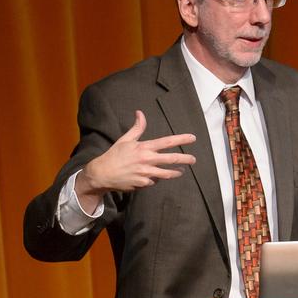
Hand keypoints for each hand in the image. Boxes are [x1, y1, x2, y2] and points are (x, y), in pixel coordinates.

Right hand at [76, 111, 196, 209]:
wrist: (103, 174)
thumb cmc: (115, 155)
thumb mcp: (125, 139)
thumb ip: (137, 128)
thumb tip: (140, 113)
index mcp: (144, 147)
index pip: (167, 142)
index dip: (181, 139)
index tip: (192, 138)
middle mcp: (147, 160)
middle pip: (172, 159)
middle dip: (185, 159)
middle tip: (194, 159)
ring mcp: (146, 173)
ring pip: (167, 173)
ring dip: (176, 172)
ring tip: (182, 171)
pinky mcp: (144, 183)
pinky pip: (155, 181)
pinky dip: (156, 179)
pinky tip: (156, 177)